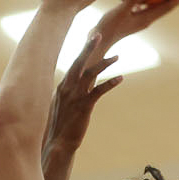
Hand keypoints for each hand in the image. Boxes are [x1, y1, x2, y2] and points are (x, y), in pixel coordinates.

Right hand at [45, 32, 120, 153]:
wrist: (58, 144)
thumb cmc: (59, 127)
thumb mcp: (58, 106)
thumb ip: (64, 94)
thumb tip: (67, 87)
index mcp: (61, 87)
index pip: (73, 65)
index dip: (82, 52)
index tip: (91, 40)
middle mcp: (66, 88)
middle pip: (78, 63)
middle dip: (88, 48)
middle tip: (97, 34)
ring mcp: (75, 97)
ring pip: (90, 74)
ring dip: (104, 64)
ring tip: (117, 57)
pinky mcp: (84, 107)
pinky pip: (98, 91)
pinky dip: (110, 83)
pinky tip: (120, 78)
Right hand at [92, 0, 178, 54]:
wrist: (99, 41)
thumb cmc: (109, 28)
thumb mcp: (121, 12)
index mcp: (146, 19)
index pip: (167, 7)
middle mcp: (145, 19)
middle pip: (165, 6)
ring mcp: (139, 19)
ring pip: (155, 6)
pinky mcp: (131, 18)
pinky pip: (143, 5)